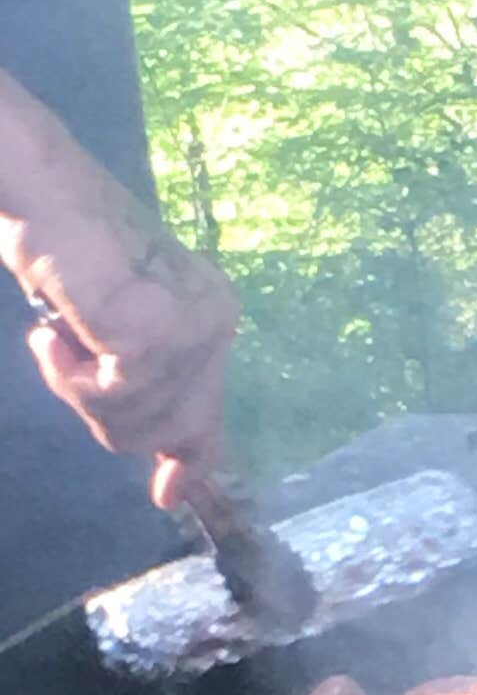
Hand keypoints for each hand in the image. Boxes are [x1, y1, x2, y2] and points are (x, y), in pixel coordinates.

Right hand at [0, 71, 239, 480]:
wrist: (41, 197)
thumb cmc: (66, 255)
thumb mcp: (114, 334)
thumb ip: (148, 392)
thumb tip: (176, 479)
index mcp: (215, 319)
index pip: (210, 411)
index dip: (191, 460)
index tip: (167, 497)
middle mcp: (217, 324)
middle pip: (169, 428)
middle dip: (109, 416)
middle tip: (66, 360)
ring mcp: (193, 330)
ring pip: (134, 421)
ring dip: (80, 393)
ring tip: (56, 340)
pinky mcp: (158, 337)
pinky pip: (111, 399)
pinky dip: (70, 380)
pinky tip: (49, 338)